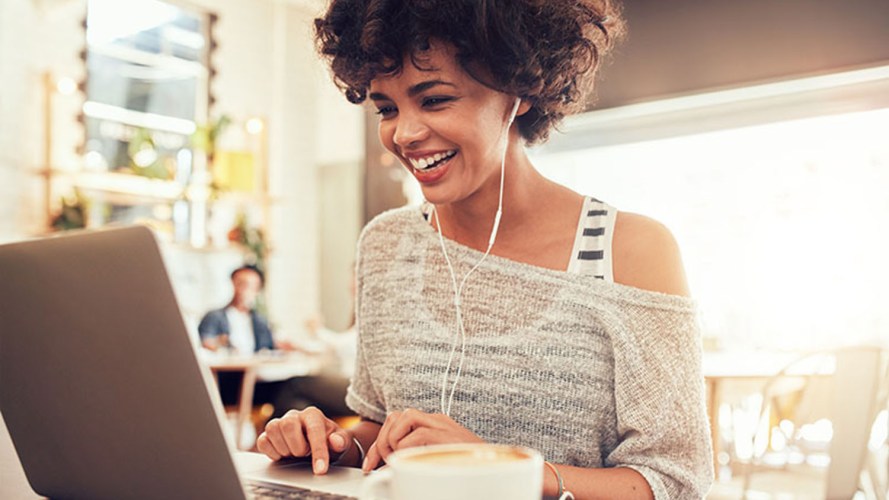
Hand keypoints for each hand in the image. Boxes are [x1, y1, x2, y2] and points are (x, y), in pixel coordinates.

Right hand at [256, 407, 351, 474]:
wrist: (318, 449)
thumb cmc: (330, 444)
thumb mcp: (341, 443)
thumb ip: (341, 441)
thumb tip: (336, 441)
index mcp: (313, 415)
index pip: (314, 430)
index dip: (318, 451)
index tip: (320, 469)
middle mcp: (295, 416)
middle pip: (288, 425)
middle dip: (298, 447)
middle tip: (305, 454)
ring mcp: (280, 424)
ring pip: (272, 430)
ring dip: (284, 449)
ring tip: (295, 453)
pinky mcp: (268, 435)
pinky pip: (262, 441)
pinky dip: (272, 452)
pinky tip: (283, 455)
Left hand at [362, 408, 483, 472]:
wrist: (495, 468)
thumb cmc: (468, 467)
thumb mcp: (440, 457)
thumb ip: (420, 454)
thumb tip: (395, 467)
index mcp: (435, 424)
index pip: (398, 421)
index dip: (380, 441)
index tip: (371, 464)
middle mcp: (436, 420)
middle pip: (396, 416)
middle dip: (380, 441)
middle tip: (376, 465)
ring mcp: (441, 425)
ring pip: (402, 418)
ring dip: (391, 442)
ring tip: (395, 461)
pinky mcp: (444, 435)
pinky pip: (415, 435)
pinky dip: (404, 449)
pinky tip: (407, 462)